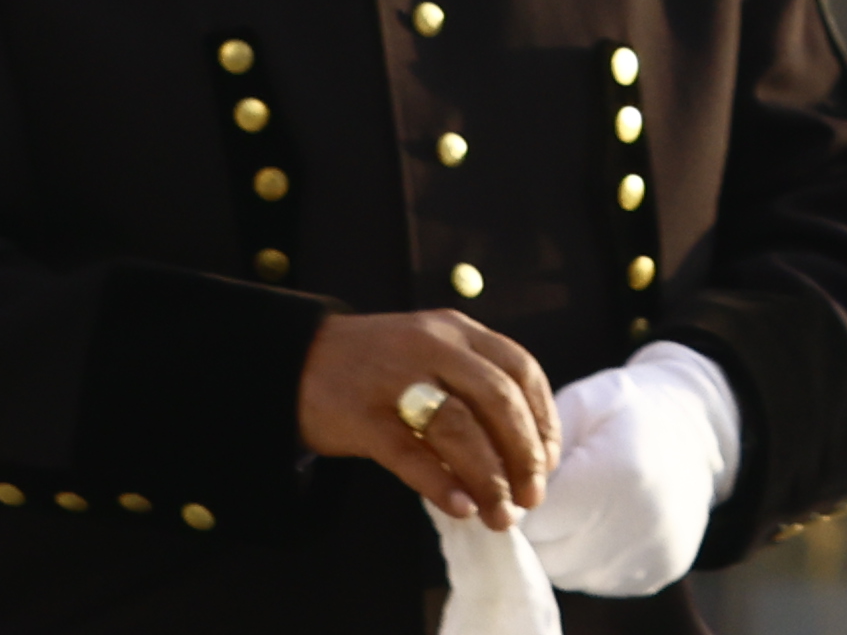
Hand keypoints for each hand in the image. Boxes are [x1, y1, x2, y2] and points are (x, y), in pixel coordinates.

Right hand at [298, 303, 558, 528]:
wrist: (297, 360)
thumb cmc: (379, 368)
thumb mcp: (432, 353)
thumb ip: (474, 387)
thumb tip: (525, 455)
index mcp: (457, 331)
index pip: (520, 369)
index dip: (543, 418)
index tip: (550, 461)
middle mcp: (432, 347)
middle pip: (497, 399)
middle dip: (523, 454)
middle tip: (532, 498)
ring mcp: (394, 379)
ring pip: (458, 428)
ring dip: (488, 477)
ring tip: (500, 515)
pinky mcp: (361, 415)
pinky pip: (408, 453)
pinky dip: (440, 483)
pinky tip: (462, 507)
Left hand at [519, 337, 739, 599]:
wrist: (698, 425)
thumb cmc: (623, 409)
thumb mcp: (576, 409)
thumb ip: (532, 453)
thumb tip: (491, 500)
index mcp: (617, 474)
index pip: (533, 521)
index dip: (516, 503)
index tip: (516, 485)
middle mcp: (640, 522)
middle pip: (549, 554)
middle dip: (536, 530)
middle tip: (546, 495)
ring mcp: (653, 552)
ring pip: (570, 573)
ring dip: (560, 547)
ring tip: (575, 507)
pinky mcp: (662, 571)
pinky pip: (599, 579)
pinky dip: (589, 557)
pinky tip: (601, 522)